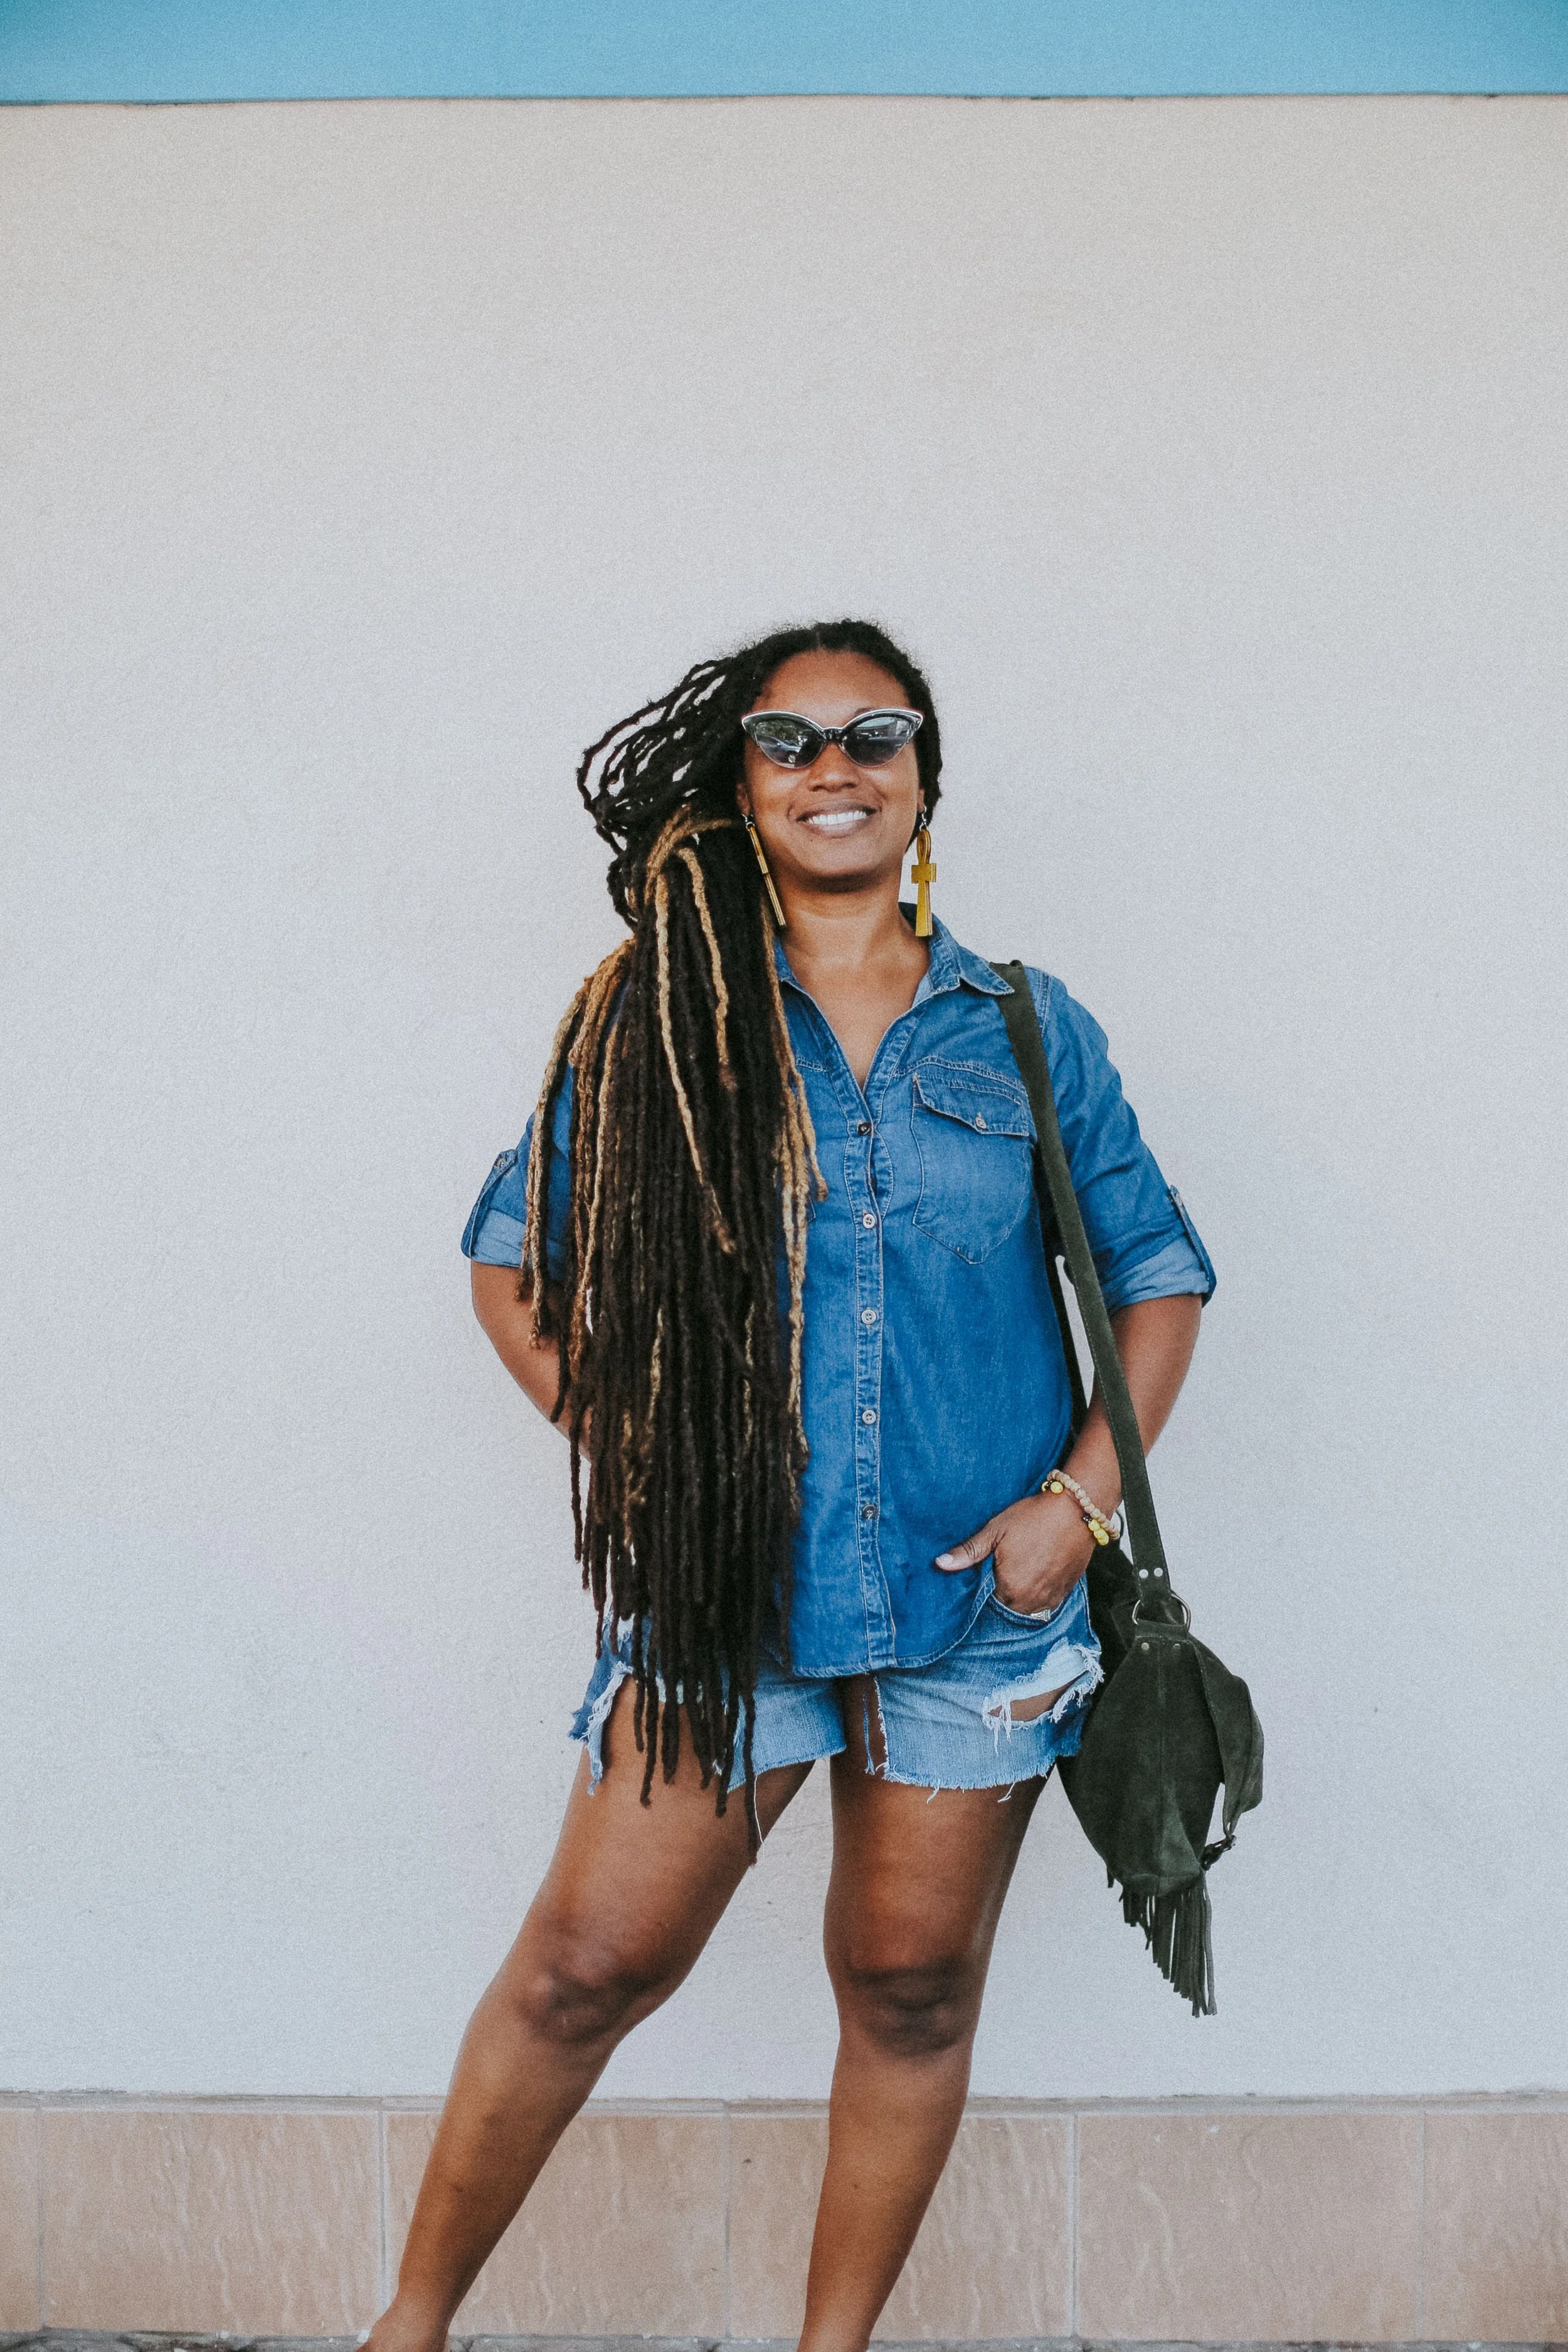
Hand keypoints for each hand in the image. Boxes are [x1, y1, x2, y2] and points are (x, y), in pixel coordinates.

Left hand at [935, 1487, 1096, 1618]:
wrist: (1077, 1509)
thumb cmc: (1033, 1517)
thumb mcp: (996, 1530)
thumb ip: (968, 1552)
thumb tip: (939, 1564)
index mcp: (1009, 1588)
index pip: (985, 1603)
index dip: (982, 1590)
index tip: (984, 1575)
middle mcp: (1029, 1601)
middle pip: (1006, 1607)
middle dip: (1000, 1594)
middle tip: (1002, 1570)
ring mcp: (1049, 1599)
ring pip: (1025, 1608)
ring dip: (1018, 1597)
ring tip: (1018, 1572)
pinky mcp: (1065, 1592)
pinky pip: (1044, 1604)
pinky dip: (1036, 1595)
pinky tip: (1034, 1575)